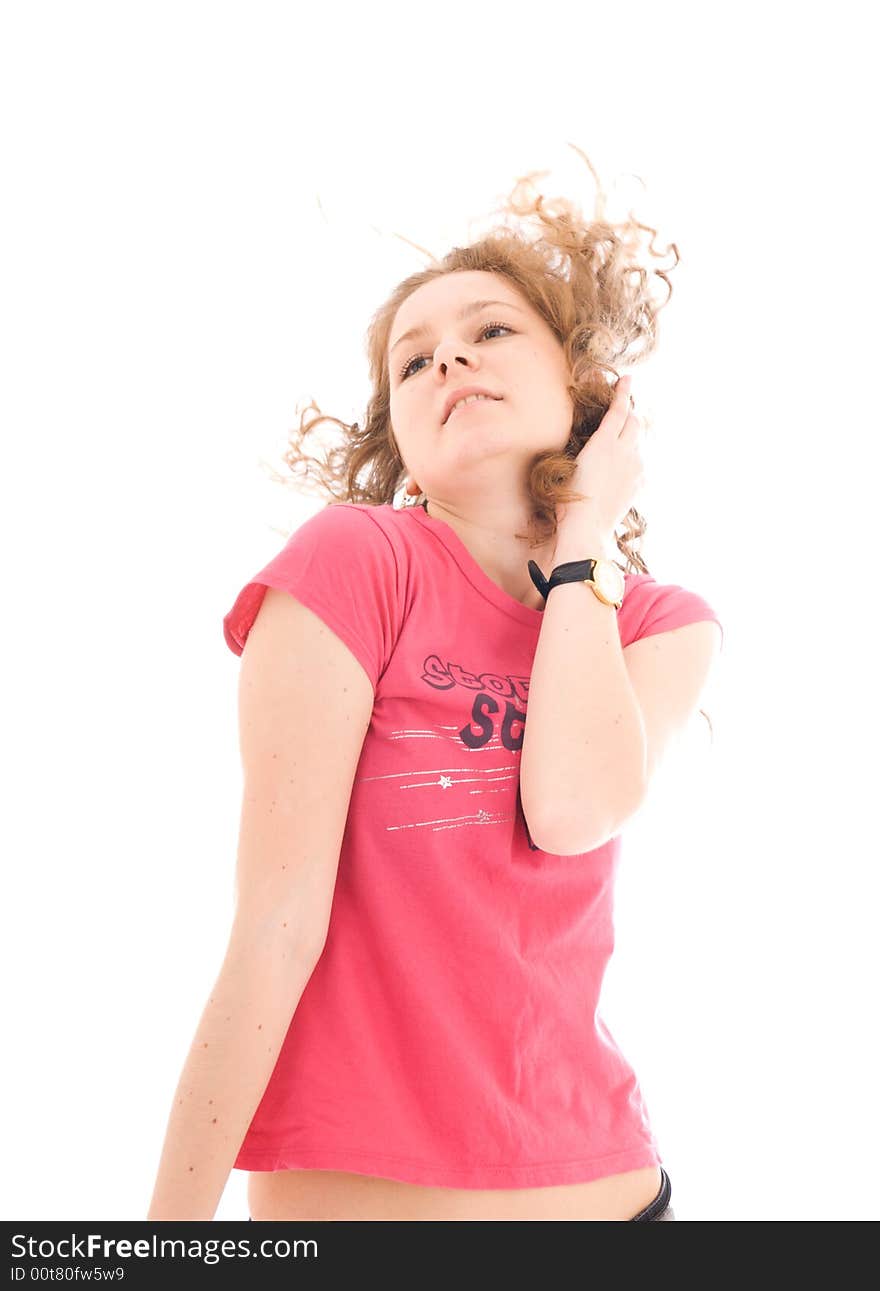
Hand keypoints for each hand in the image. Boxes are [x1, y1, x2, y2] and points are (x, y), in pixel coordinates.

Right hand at [558, 374, 647, 534]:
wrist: (587, 527)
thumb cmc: (569, 497)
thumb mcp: (570, 464)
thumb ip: (588, 445)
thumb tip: (596, 438)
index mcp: (605, 442)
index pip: (620, 409)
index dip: (623, 392)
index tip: (627, 378)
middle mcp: (626, 451)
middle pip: (635, 421)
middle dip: (630, 413)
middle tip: (622, 410)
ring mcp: (636, 468)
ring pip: (639, 442)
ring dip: (630, 438)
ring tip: (617, 444)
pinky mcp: (640, 482)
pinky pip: (639, 462)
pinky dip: (631, 458)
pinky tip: (618, 469)